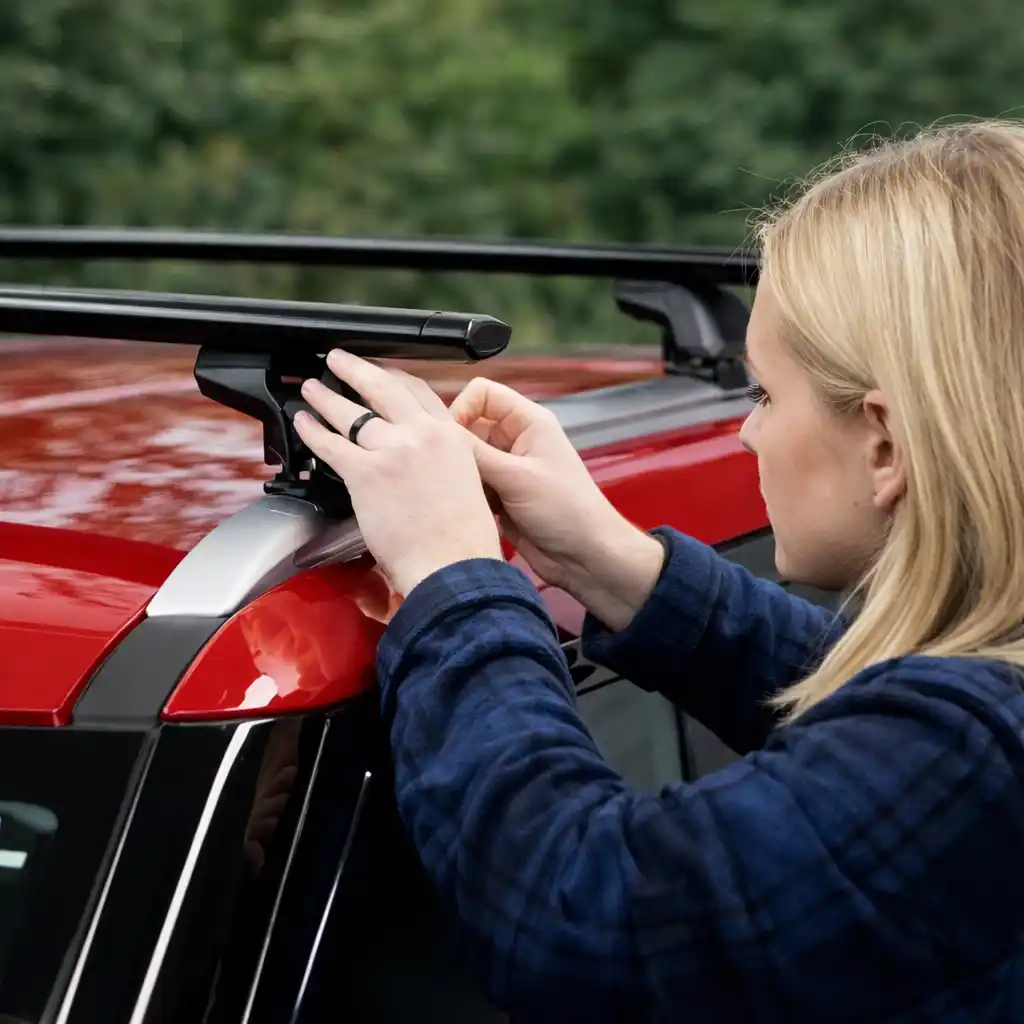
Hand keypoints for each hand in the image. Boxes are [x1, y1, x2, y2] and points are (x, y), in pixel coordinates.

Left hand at [293, 350, 503, 595]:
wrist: (453, 566)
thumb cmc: (462, 540)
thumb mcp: (467, 482)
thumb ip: (443, 461)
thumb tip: (420, 461)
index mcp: (451, 436)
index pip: (418, 391)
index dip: (393, 376)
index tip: (381, 373)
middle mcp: (422, 436)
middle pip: (383, 388)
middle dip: (356, 369)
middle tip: (338, 361)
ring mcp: (393, 451)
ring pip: (351, 412)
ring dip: (327, 396)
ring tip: (313, 387)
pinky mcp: (366, 474)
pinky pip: (331, 444)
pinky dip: (312, 430)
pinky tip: (303, 422)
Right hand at [449, 378, 664, 629]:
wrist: (585, 557)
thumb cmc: (564, 509)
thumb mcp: (517, 477)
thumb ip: (475, 453)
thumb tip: (438, 433)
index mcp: (528, 422)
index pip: (483, 393)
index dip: (462, 408)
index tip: (449, 437)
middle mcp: (515, 440)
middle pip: (470, 427)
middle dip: (456, 448)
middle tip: (442, 471)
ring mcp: (507, 470)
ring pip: (467, 460)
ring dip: (459, 475)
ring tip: (453, 494)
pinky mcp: (500, 497)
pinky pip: (471, 486)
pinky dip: (465, 495)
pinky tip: (462, 509)